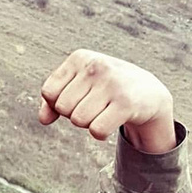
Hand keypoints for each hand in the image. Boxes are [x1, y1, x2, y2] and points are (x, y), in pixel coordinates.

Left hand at [38, 49, 175, 152]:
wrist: (148, 93)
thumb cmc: (102, 90)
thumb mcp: (76, 87)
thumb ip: (51, 102)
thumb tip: (43, 120)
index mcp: (79, 58)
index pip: (48, 92)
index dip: (57, 102)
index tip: (77, 97)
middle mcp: (96, 66)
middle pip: (62, 108)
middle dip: (73, 113)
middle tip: (93, 106)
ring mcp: (112, 83)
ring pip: (78, 121)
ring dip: (87, 124)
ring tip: (103, 111)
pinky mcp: (126, 103)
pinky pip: (96, 130)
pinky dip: (100, 134)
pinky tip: (111, 122)